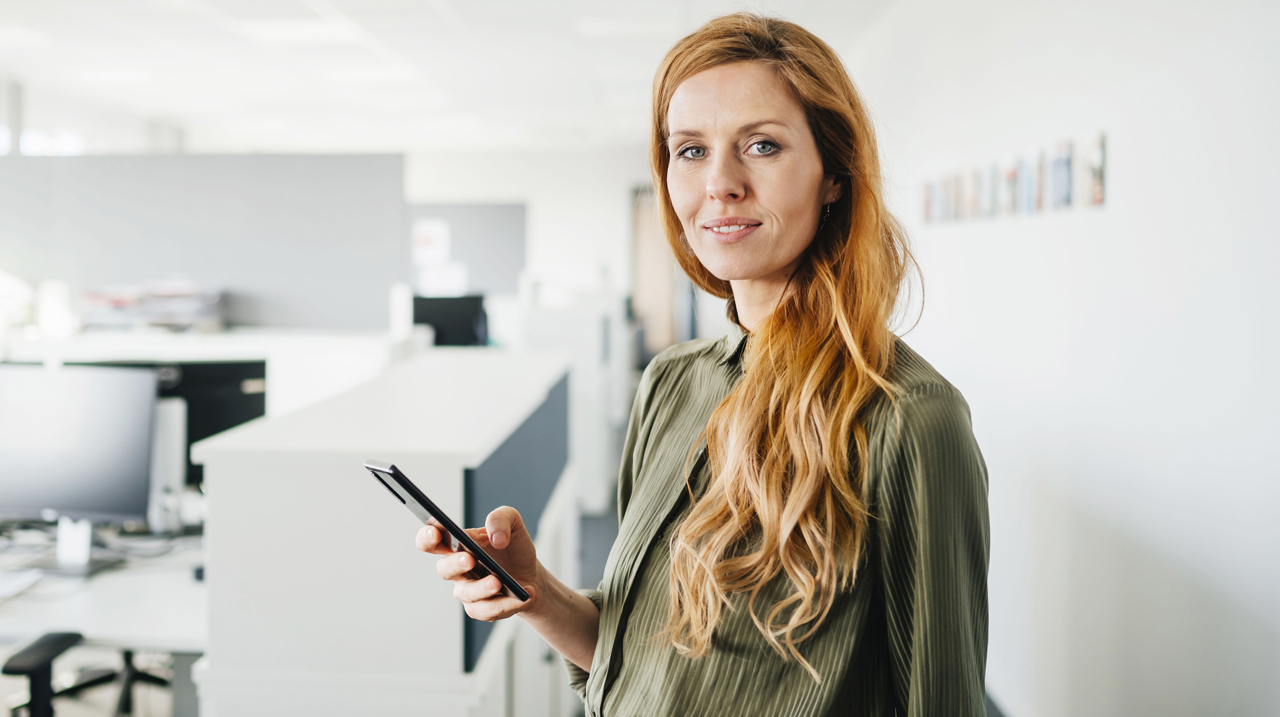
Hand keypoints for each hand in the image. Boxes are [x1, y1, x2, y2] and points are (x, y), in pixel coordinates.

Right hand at [415, 506, 540, 621]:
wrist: (531, 576)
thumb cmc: (513, 549)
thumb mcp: (513, 523)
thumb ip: (501, 518)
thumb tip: (496, 538)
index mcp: (459, 543)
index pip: (432, 538)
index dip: (427, 536)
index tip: (435, 532)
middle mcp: (457, 568)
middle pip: (443, 569)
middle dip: (454, 564)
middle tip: (470, 559)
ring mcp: (467, 590)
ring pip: (467, 593)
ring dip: (483, 588)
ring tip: (499, 582)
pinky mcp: (481, 609)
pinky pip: (486, 611)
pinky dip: (506, 604)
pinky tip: (522, 596)